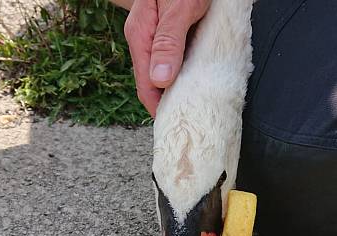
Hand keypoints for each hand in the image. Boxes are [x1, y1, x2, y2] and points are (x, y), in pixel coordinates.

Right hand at [123, 0, 210, 116]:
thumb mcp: (179, 10)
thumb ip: (168, 42)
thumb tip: (159, 80)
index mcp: (140, 35)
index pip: (144, 85)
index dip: (158, 108)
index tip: (174, 124)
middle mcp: (144, 39)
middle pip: (152, 82)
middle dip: (168, 102)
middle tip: (188, 119)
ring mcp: (154, 37)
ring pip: (162, 73)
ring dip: (177, 88)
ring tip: (194, 104)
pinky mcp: (167, 35)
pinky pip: (172, 61)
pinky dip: (183, 73)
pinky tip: (196, 80)